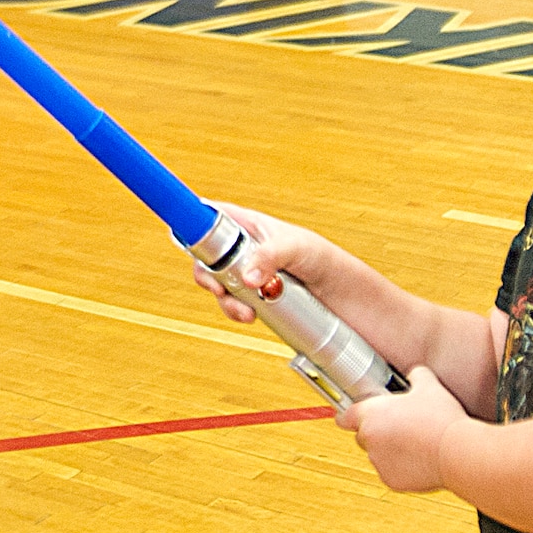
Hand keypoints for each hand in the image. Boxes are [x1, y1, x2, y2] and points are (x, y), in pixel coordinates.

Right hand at [189, 200, 337, 324]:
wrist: (343, 294)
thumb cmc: (321, 257)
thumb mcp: (295, 248)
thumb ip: (269, 257)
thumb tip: (246, 278)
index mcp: (248, 225)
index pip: (210, 217)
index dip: (192, 225)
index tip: (189, 242)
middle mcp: (242, 249)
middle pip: (205, 257)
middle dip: (206, 275)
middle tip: (217, 288)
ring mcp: (246, 274)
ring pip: (218, 285)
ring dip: (225, 300)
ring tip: (245, 311)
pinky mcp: (253, 297)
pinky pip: (233, 304)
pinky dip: (236, 311)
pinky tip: (251, 315)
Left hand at [338, 366, 465, 491]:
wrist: (456, 452)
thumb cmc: (440, 419)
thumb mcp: (429, 386)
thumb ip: (416, 376)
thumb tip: (415, 374)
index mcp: (371, 415)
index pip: (345, 416)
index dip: (348, 416)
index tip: (350, 416)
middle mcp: (369, 440)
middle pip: (364, 435)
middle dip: (377, 431)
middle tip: (400, 426)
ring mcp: (379, 462)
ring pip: (378, 455)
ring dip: (389, 449)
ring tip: (415, 442)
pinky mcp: (392, 481)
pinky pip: (391, 472)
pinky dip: (401, 467)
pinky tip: (420, 458)